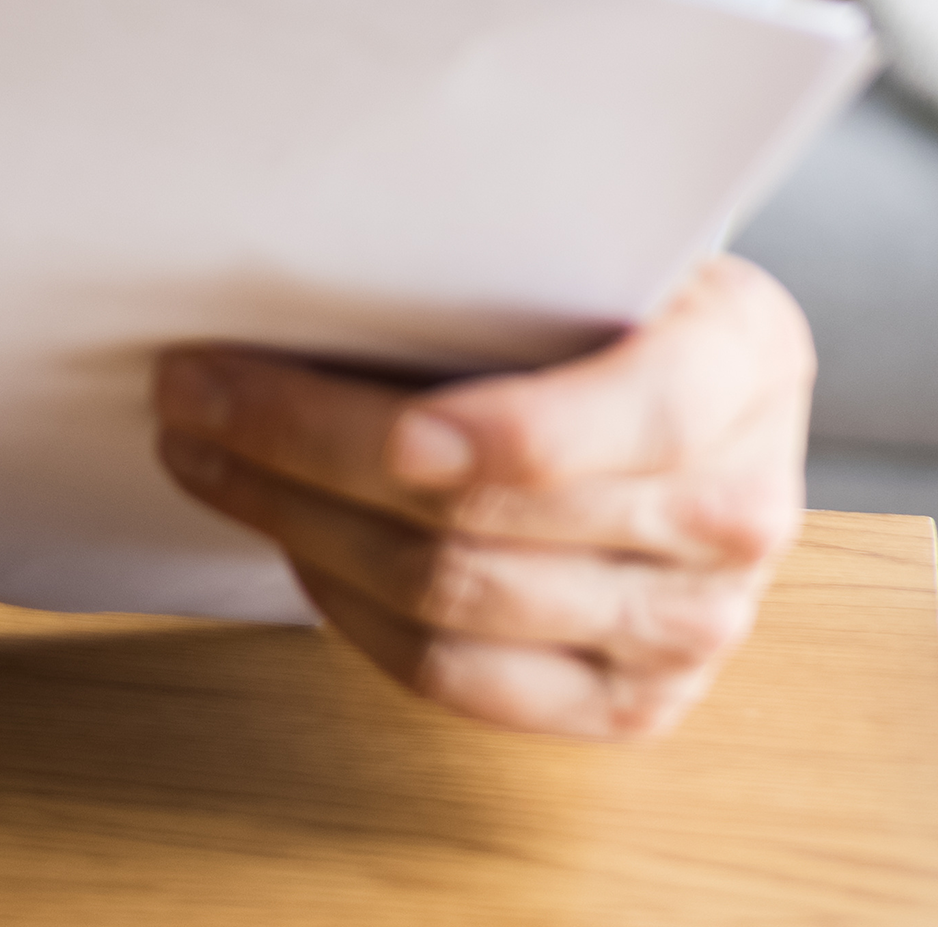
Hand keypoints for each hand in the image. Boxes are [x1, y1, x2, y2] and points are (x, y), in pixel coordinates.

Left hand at [154, 254, 812, 738]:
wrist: (701, 392)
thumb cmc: (617, 294)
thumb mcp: (597, 234)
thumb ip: (499, 251)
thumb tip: (303, 255)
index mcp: (744, 361)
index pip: (598, 424)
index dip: (449, 431)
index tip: (301, 398)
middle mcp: (737, 510)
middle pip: (478, 520)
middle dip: (304, 452)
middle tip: (194, 391)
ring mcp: (693, 624)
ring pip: (449, 604)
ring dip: (299, 525)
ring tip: (210, 454)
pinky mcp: (634, 703)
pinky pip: (460, 682)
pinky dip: (354, 612)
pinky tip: (296, 544)